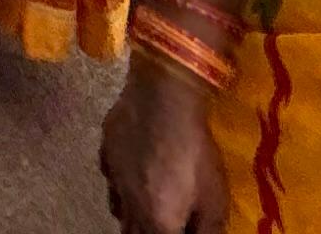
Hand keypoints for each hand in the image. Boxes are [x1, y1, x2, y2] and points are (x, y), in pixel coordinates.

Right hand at [99, 66, 226, 233]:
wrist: (162, 98)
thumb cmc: (193, 151)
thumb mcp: (214, 197)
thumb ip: (209, 229)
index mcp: (157, 223)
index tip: (181, 228)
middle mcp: (130, 209)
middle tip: (164, 224)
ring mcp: (113, 180)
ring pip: (117, 213)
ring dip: (132, 219)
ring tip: (146, 212)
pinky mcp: (106, 154)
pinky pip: (111, 181)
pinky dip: (121, 187)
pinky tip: (131, 176)